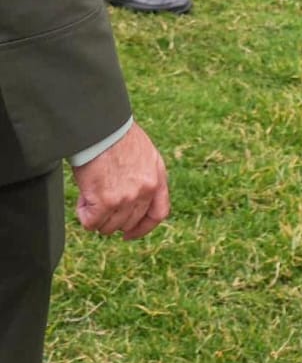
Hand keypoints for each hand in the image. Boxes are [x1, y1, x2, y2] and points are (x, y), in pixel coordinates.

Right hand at [71, 123, 169, 240]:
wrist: (103, 129)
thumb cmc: (117, 137)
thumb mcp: (145, 155)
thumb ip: (144, 177)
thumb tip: (132, 199)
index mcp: (158, 178)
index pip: (158, 214)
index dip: (142, 228)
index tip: (128, 234)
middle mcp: (146, 191)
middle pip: (129, 223)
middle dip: (112, 219)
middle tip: (99, 204)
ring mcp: (127, 198)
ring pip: (109, 226)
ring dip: (96, 216)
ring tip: (90, 194)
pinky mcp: (105, 202)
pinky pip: (91, 223)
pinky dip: (83, 215)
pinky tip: (83, 198)